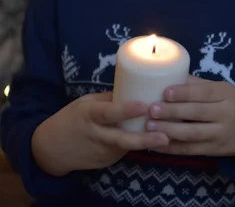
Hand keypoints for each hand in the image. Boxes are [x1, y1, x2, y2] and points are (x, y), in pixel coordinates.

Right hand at [31, 92, 168, 175]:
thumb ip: (109, 99)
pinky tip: (154, 140)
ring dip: (146, 143)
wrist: (51, 149)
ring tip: (167, 137)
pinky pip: (125, 151)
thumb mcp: (86, 102)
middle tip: (165, 136)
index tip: (144, 106)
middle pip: (122, 138)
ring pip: (127, 146)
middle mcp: (97, 135)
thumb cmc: (71, 118)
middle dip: (145, 139)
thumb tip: (135, 89)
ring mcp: (102, 151)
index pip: (109, 113)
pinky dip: (138, 145)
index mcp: (90, 115)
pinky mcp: (106, 161)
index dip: (126, 110)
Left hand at [146, 77, 234, 156]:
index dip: (184, 93)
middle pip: (197, 113)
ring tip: (150, 126)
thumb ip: (197, 85)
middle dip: (172, 111)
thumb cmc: (230, 102)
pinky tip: (157, 143)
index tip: (165, 92)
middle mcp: (226, 114)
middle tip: (152, 109)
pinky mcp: (215, 151)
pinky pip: (191, 150)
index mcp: (225, 94)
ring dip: (169, 130)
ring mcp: (221, 134)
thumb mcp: (220, 89)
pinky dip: (173, 148)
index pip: (204, 92)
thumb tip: (168, 76)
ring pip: (193, 134)